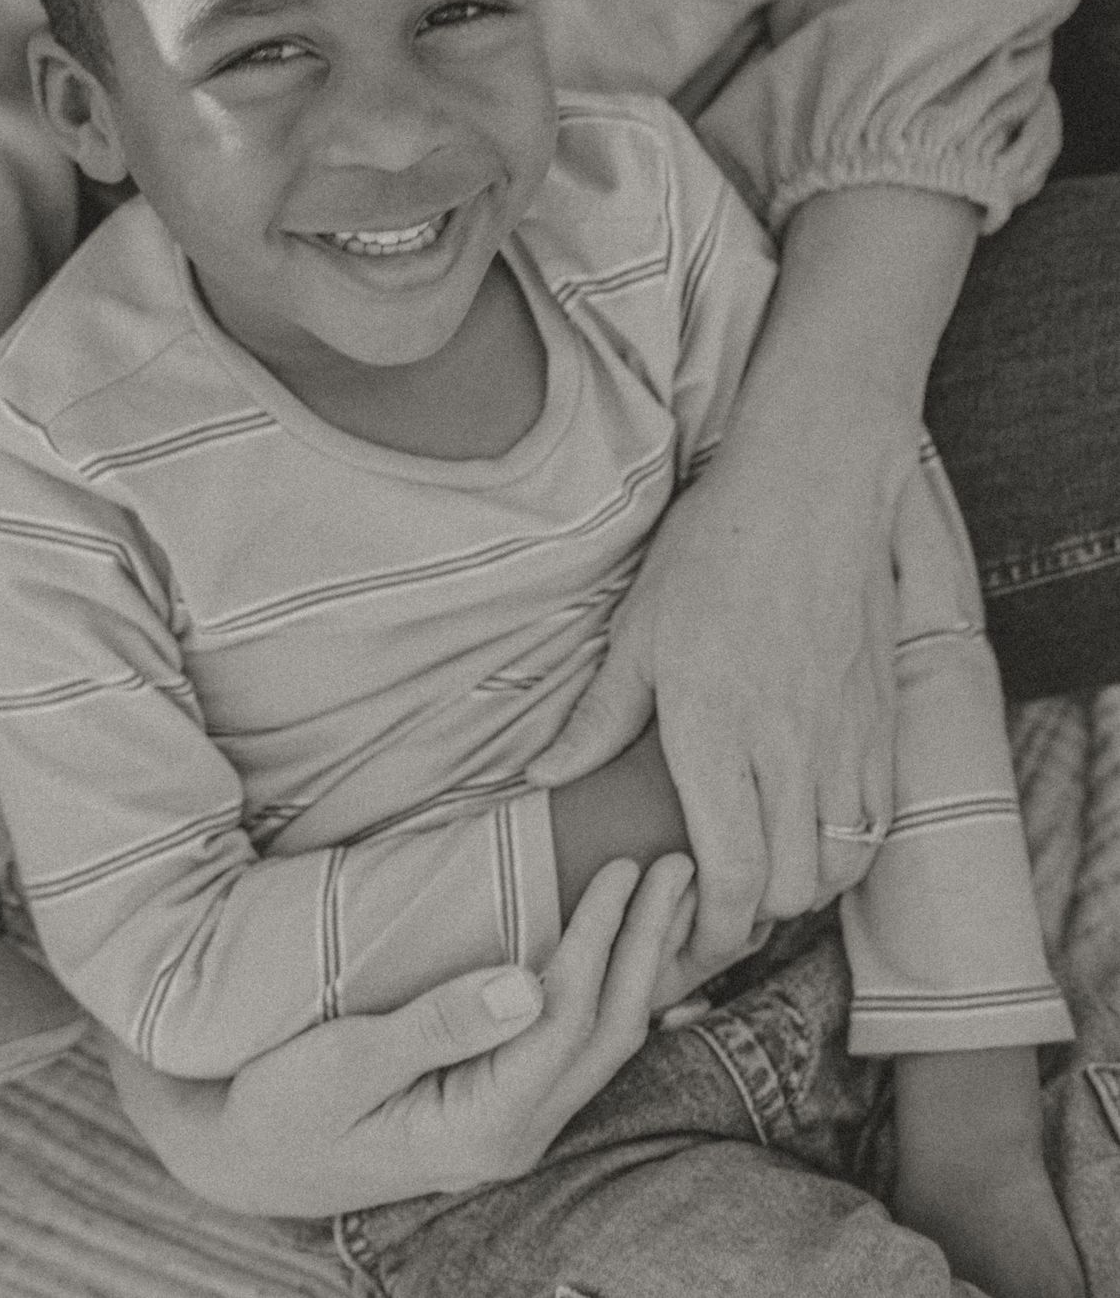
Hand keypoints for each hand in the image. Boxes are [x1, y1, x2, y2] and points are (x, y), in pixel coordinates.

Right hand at [106, 853, 695, 1217]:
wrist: (245, 1159)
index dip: (602, 938)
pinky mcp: (501, 1103)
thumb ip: (435, 1025)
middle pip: (607, 1031)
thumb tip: (528, 984)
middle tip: (679, 864)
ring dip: (640, 965)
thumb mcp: (342, 1062)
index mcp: (484, 1125)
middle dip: (646, 945)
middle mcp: (516, 1133)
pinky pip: (577, 1044)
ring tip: (672, 895)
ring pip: (603, 1042)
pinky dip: (611, 988)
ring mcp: (514, 1124)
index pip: (568, 1020)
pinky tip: (628, 952)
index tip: (622, 865)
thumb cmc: (281, 1106)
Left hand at [531, 403, 902, 968]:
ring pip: (839, 864)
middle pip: (788, 888)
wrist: (811, 489)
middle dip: (750, 917)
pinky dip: (846, 847)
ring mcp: (846, 736)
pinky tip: (810, 828)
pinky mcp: (882, 720)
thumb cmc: (713, 552)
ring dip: (799, 885)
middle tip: (713, 904)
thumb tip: (542, 776)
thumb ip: (597, 717)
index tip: (686, 935)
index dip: (712, 928)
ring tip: (760, 868)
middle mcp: (789, 747)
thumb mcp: (637, 630)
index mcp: (717, 730)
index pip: (732, 874)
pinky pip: (878, 820)